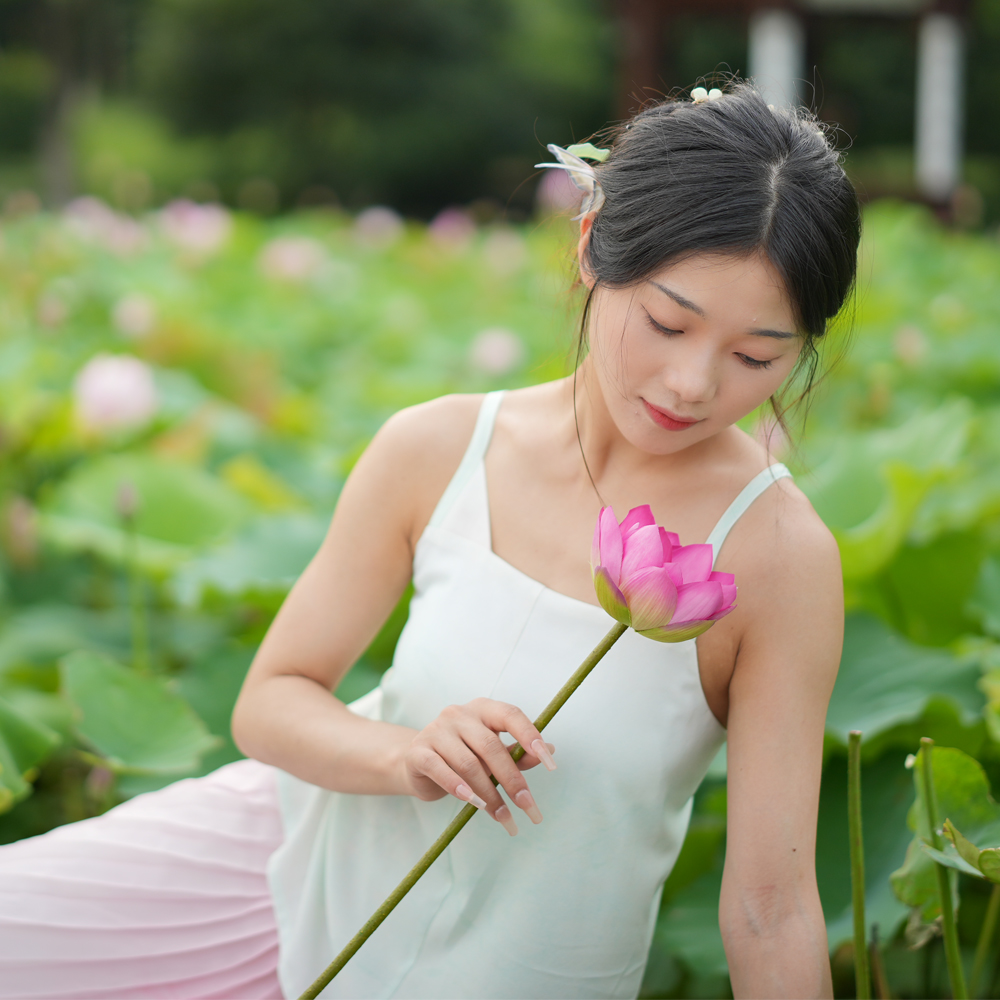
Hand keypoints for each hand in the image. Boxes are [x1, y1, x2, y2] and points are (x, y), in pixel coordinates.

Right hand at [400, 698, 556, 836]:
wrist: (418, 763)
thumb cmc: (462, 755)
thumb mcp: (492, 752)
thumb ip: (517, 752)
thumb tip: (549, 751)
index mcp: (483, 709)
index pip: (511, 715)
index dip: (531, 737)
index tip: (550, 764)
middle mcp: (459, 714)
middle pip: (491, 747)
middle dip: (512, 780)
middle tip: (528, 807)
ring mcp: (436, 730)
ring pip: (469, 764)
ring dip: (489, 794)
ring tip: (503, 817)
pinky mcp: (418, 751)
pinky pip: (440, 769)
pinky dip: (458, 787)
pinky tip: (473, 803)